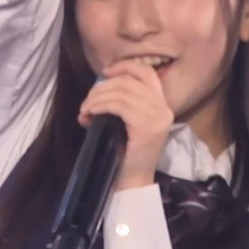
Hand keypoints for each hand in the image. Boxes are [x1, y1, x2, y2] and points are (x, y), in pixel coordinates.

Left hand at [77, 61, 173, 190]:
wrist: (131, 181)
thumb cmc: (126, 153)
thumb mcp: (128, 122)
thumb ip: (123, 102)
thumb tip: (100, 87)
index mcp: (162, 104)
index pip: (147, 73)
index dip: (125, 67)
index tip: (105, 73)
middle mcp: (163, 108)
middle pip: (129, 82)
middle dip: (102, 88)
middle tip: (87, 103)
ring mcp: (157, 117)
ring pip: (121, 93)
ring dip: (97, 99)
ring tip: (85, 111)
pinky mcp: (146, 126)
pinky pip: (119, 105)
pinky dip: (101, 106)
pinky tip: (91, 113)